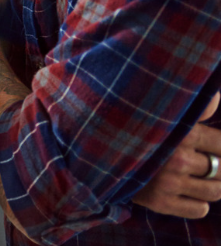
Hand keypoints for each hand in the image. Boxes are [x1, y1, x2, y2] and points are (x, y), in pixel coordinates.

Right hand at [134, 92, 220, 217]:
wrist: (98, 153)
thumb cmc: (137, 129)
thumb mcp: (162, 113)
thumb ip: (195, 107)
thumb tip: (217, 97)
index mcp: (181, 134)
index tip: (212, 146)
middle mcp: (177, 160)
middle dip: (218, 167)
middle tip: (205, 162)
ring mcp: (168, 184)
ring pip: (215, 191)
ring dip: (212, 186)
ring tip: (198, 177)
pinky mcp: (159, 203)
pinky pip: (200, 210)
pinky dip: (198, 203)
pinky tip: (186, 192)